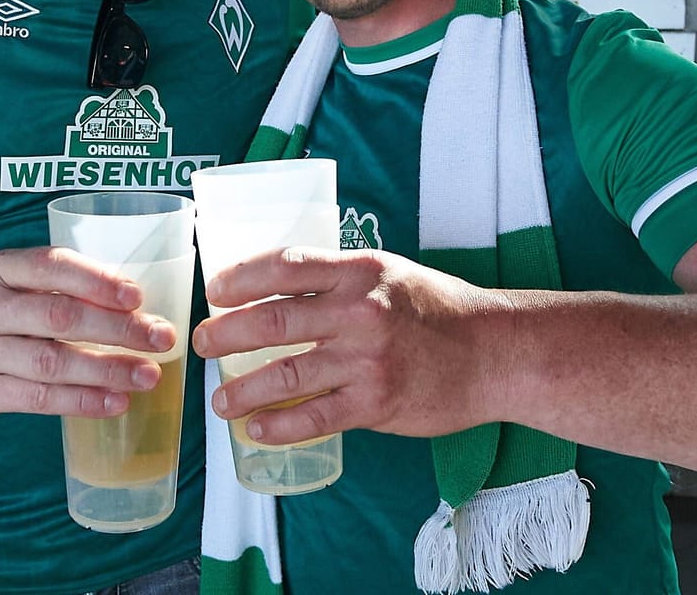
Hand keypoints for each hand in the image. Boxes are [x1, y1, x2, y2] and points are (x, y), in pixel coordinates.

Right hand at [0, 246, 180, 421]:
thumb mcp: (0, 282)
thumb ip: (49, 288)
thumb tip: (128, 304)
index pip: (51, 268)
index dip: (96, 280)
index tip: (137, 295)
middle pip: (59, 317)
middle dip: (116, 329)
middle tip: (160, 337)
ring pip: (51, 362)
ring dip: (106, 369)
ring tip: (147, 375)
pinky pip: (37, 399)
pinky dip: (80, 401)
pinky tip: (114, 402)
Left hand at [190, 247, 511, 443]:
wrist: (494, 354)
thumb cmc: (438, 310)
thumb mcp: (389, 273)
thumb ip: (339, 277)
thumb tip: (277, 286)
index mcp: (358, 271)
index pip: (284, 266)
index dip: (240, 278)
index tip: (214, 291)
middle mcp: (358, 311)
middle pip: (270, 321)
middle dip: (224, 335)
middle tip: (202, 344)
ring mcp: (365, 359)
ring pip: (283, 375)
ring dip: (241, 389)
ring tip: (220, 400)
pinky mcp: (375, 401)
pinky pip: (313, 416)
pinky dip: (278, 425)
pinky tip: (256, 429)